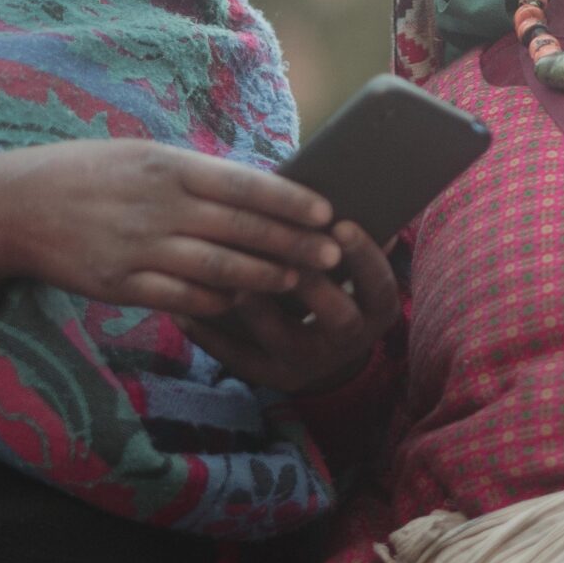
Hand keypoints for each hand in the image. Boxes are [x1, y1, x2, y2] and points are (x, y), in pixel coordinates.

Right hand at [0, 140, 339, 315]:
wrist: (14, 205)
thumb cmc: (90, 174)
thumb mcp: (142, 156)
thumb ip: (195, 176)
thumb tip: (258, 191)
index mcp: (168, 166)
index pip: (246, 184)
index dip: (291, 201)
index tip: (326, 212)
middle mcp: (157, 206)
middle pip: (242, 230)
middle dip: (293, 245)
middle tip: (332, 255)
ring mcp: (138, 249)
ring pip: (219, 269)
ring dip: (264, 277)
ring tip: (296, 281)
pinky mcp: (120, 284)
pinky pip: (182, 298)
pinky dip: (217, 302)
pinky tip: (241, 302)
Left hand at [179, 222, 399, 392]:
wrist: (327, 351)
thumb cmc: (336, 284)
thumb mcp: (353, 268)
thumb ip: (348, 238)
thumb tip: (353, 185)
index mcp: (375, 309)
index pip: (379, 285)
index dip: (364, 256)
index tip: (342, 224)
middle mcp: (349, 342)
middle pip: (339, 318)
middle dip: (313, 285)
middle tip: (285, 252)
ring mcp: (310, 364)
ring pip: (286, 341)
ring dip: (259, 310)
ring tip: (232, 280)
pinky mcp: (272, 377)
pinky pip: (242, 361)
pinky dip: (212, 337)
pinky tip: (185, 312)